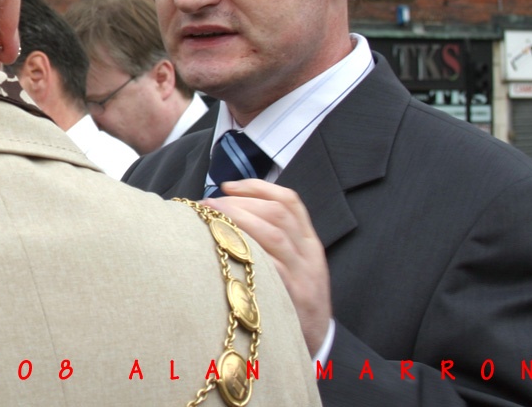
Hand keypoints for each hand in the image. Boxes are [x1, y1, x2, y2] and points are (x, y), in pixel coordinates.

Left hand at [204, 179, 330, 354]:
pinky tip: (225, 248)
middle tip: (210, 203)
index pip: (290, 201)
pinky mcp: (294, 299)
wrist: (321, 344)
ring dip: (239, 220)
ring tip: (211, 218)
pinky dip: (249, 252)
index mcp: (310, 243)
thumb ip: (274, 241)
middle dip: (240, 202)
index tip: (228, 186)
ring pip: (274, 235)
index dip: (257, 187)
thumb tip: (228, 212)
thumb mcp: (296, 267)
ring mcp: (304, 277)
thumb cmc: (294, 300)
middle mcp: (309, 256)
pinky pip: (272, 268)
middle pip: (278, 214)